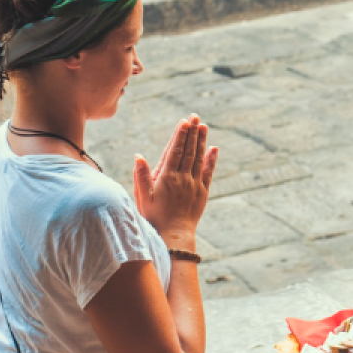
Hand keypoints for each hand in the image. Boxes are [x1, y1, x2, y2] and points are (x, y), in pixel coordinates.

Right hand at [133, 114, 217, 240]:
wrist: (174, 236)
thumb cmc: (154, 217)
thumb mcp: (142, 197)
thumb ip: (141, 176)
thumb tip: (139, 156)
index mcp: (167, 177)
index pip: (175, 151)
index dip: (180, 135)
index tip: (184, 121)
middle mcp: (183, 178)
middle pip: (189, 151)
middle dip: (192, 132)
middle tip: (195, 117)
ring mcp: (194, 184)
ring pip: (199, 158)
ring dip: (201, 141)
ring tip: (203, 126)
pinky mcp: (202, 192)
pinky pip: (208, 172)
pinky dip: (211, 160)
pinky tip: (214, 148)